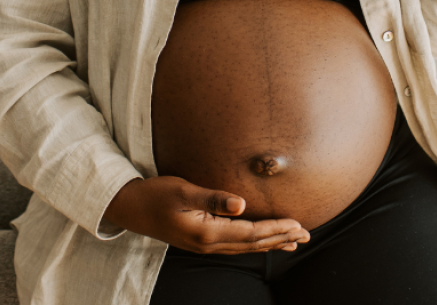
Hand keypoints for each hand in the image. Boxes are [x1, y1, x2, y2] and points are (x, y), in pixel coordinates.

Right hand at [103, 176, 309, 254]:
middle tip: (306, 235)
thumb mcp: (183, 190)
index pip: (250, 233)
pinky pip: (236, 243)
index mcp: (207, 233)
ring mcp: (205, 245)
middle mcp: (208, 244)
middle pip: (252, 244)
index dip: (275, 228)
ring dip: (271, 242)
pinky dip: (255, 242)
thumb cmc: (156, 194)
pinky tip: (263, 240)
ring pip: (246, 246)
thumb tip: (242, 204)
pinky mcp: (201, 239)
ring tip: (293, 241)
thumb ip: (213, 198)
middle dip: (280, 238)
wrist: (130, 207)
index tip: (297, 224)